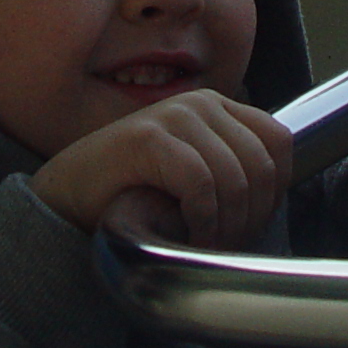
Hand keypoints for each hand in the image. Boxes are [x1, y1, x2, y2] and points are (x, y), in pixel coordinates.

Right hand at [31, 89, 292, 249]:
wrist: (68, 196)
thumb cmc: (133, 191)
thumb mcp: (193, 172)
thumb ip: (230, 170)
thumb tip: (276, 199)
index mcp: (217, 107)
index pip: (279, 142)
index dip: (275, 190)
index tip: (251, 224)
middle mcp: (200, 103)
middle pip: (262, 164)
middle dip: (252, 215)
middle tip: (227, 243)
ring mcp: (173, 115)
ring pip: (235, 177)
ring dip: (227, 224)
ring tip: (208, 244)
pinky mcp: (148, 137)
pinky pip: (201, 183)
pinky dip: (203, 218)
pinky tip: (190, 234)